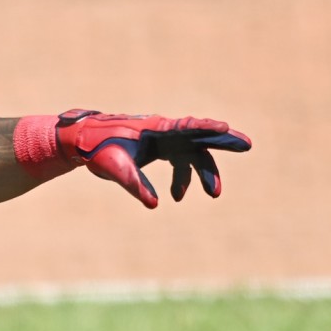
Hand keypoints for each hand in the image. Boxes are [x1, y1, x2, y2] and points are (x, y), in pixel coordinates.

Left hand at [55, 109, 251, 207]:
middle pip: (200, 135)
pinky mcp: (159, 148)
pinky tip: (175, 196)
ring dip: (203, 173)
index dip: (207, 128)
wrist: (83, 142)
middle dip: (223, 141)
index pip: (187, 127)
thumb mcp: (113, 168)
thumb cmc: (98, 150)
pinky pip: (179, 161)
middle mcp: (163, 131)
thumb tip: (154, 204)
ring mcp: (163, 139)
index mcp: (155, 129)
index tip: (224, 128)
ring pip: (192, 154)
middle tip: (247, 144)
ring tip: (213, 194)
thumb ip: (134, 183)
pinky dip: (182, 178)